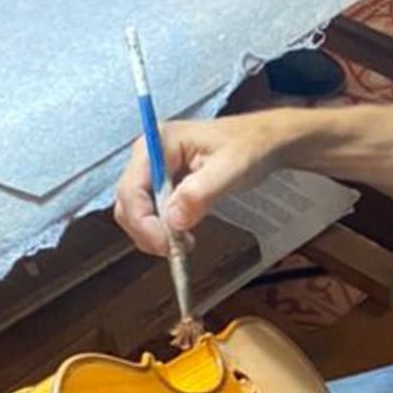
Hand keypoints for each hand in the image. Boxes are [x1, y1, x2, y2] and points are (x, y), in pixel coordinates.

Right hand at [114, 114, 286, 256]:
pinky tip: (182, 235)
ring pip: (135, 211)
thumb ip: (200, 192)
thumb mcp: (231, 168)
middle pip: (128, 203)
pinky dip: (161, 229)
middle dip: (147, 231)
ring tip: (184, 242)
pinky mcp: (163, 184)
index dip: (142, 221)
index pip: (131, 188)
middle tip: (176, 249)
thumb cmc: (250, 147)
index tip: (165, 244)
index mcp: (158, 143)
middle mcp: (148, 155)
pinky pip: (150, 212)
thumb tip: (172, 220)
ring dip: (153, 233)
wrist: (264, 142)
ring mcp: (153, 170)